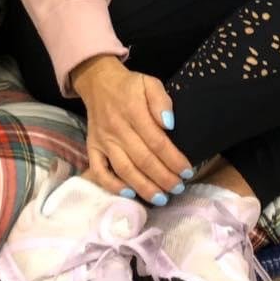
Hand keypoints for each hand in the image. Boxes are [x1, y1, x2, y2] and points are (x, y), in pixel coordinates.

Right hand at [71, 55, 193, 204]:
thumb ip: (161, 100)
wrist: (98, 82)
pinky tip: (129, 194)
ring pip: (124, 169)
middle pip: (143, 160)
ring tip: (161, 198)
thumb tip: (169, 123)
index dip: (173, 159)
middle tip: (178, 188)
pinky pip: (99, 171)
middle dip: (163, 178)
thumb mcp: (149, 83)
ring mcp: (103, 140)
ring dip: (143, 187)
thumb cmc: (129, 86)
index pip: (157, 141)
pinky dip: (112, 185)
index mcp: (133, 111)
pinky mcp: (92, 147)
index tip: (187, 171)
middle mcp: (117, 128)